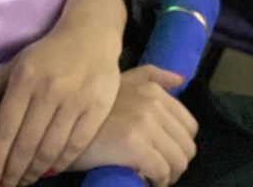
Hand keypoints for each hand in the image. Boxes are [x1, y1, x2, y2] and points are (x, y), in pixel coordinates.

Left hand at [0, 18, 122, 186]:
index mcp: (25, 78)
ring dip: (34, 172)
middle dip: (13, 172)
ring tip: (24, 182)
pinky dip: (61, 163)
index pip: (5, 127)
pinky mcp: (97, 109)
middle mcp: (49, 91)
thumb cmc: (47, 53)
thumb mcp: (16, 63)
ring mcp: (75, 101)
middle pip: (27, 143)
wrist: (91, 34)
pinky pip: (76, 145)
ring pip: (51, 149)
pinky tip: (49, 171)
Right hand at [70, 65, 198, 186]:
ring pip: (178, 162)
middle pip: (187, 147)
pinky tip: (144, 180)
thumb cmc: (94, 107)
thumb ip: (151, 77)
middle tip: (158, 169)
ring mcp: (143, 122)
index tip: (164, 153)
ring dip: (168, 175)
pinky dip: (157, 182)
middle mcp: (151, 103)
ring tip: (152, 177)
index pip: (189, 126)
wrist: (63, 126)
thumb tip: (180, 79)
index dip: (180, 145)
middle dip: (176, 163)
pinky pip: (162, 172)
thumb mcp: (123, 81)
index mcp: (152, 89)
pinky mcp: (134, 144)